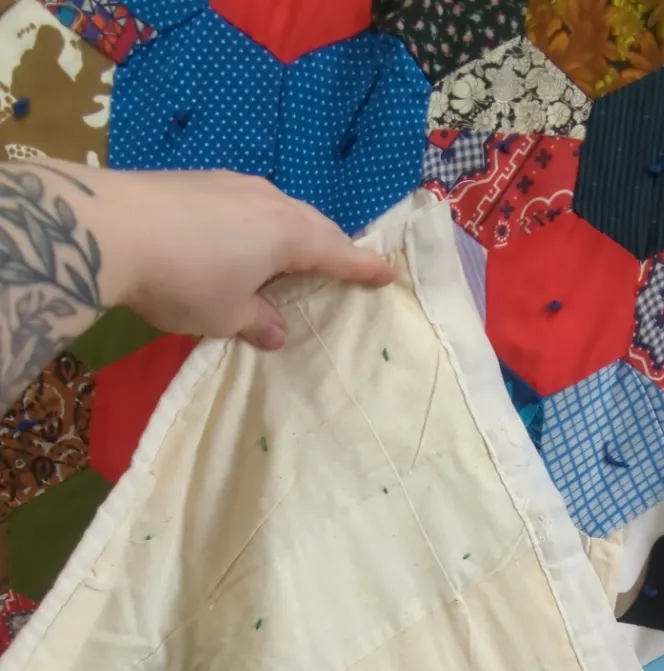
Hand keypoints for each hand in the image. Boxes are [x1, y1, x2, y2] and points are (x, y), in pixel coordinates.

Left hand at [96, 169, 393, 349]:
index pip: (337, 253)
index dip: (362, 268)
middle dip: (329, 245)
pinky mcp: (196, 181)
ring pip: (277, 210)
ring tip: (291, 254)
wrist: (110, 228)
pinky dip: (255, 225)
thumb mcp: (225, 315)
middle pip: (310, 224)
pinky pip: (244, 205)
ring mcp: (230, 184)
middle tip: (342, 264)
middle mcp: (268, 200)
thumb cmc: (184, 280)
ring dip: (289, 233)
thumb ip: (258, 321)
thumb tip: (277, 329)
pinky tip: (241, 239)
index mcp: (288, 233)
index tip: (387, 274)